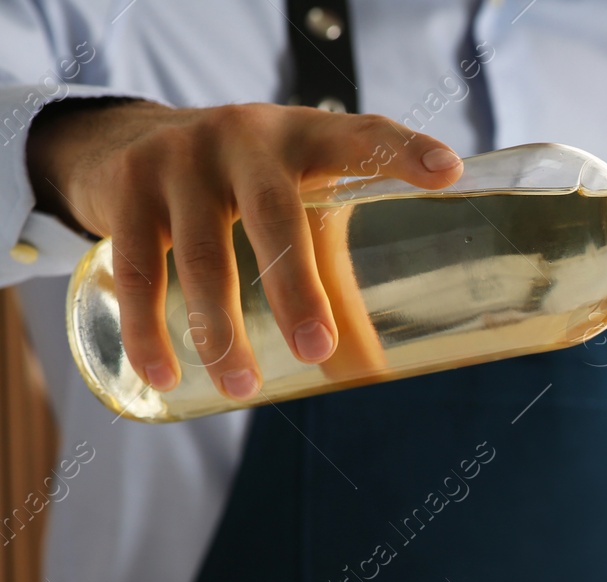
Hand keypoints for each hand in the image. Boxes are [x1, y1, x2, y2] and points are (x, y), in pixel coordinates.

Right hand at [26, 100, 463, 397]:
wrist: (127, 141)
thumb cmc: (246, 185)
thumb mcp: (297, 197)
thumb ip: (338, 266)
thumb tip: (373, 373)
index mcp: (304, 136)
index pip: (361, 137)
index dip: (402, 153)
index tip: (447, 171)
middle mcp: (245, 137)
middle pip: (274, 217)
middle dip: (296, 289)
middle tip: (319, 351)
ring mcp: (181, 158)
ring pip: (201, 252)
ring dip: (221, 328)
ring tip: (243, 388)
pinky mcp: (128, 188)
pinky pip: (136, 268)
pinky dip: (149, 328)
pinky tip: (166, 375)